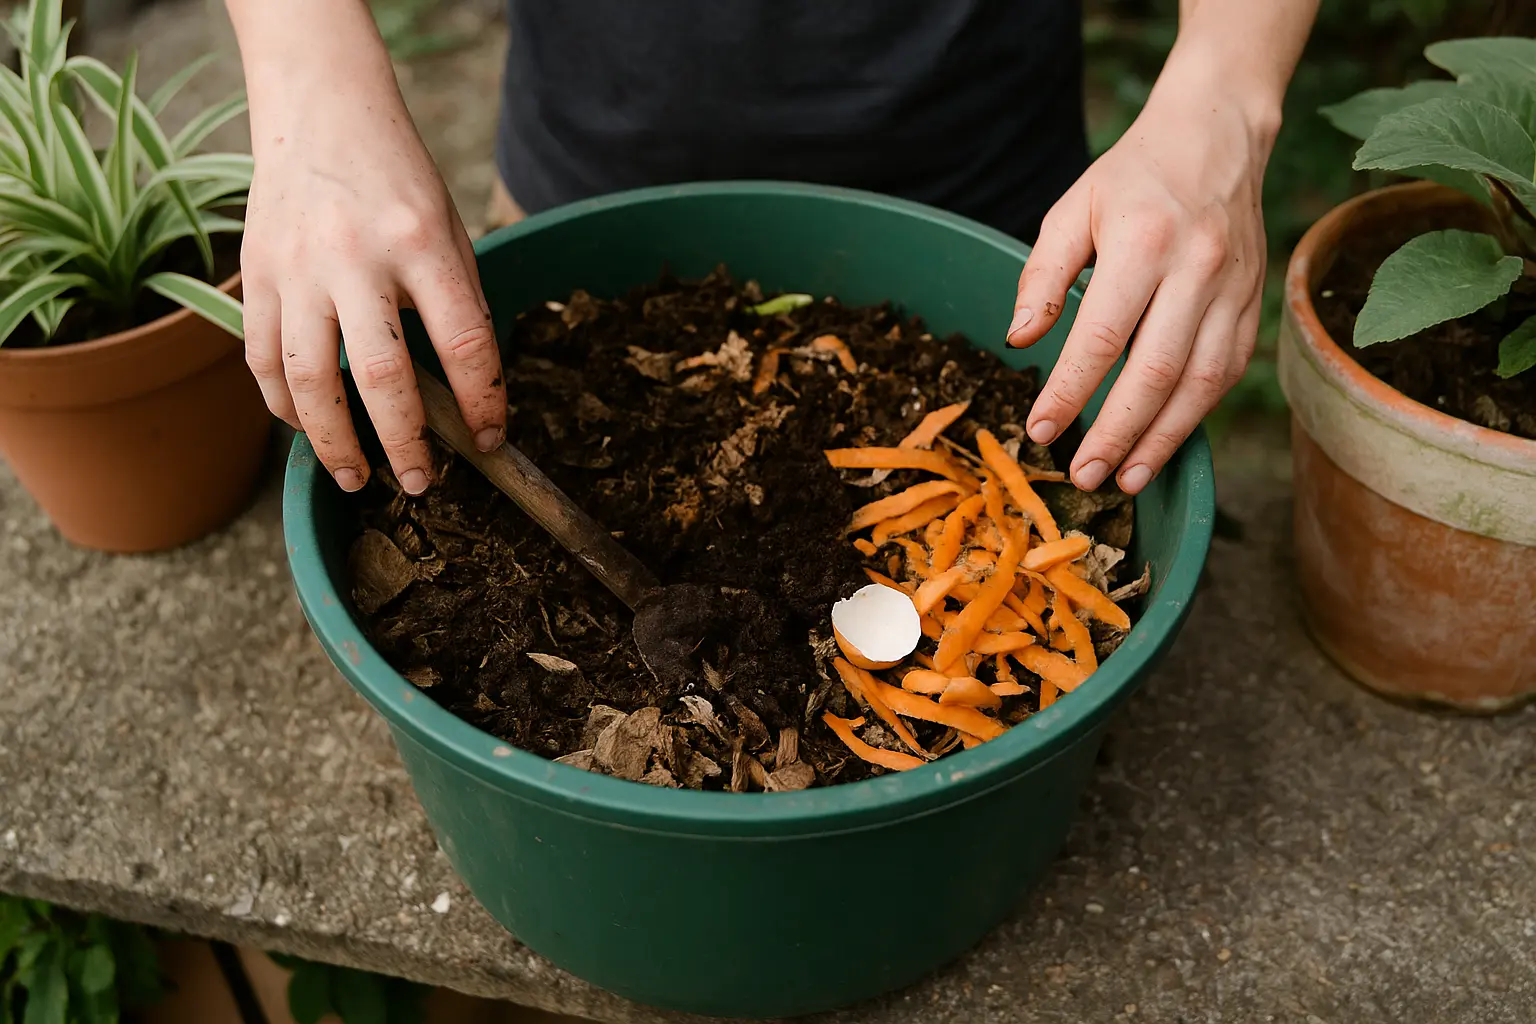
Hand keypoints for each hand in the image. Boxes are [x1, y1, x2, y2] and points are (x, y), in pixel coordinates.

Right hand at [234, 2, 504, 494]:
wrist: (321, 110)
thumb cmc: (398, 178)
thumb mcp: (450, 227)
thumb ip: (458, 303)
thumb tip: (466, 393)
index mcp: (421, 241)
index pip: (462, 341)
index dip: (480, 402)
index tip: (490, 441)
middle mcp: (354, 257)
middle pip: (379, 376)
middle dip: (404, 444)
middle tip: (423, 485)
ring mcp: (296, 268)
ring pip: (308, 380)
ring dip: (333, 443)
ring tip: (358, 478)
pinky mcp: (255, 273)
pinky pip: (262, 358)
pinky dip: (283, 405)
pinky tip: (307, 429)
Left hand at [1004, 47, 1278, 494]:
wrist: (1217, 136)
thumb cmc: (1132, 177)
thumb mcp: (1072, 210)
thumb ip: (1043, 276)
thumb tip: (1020, 338)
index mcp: (1144, 243)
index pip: (1102, 336)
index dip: (1070, 390)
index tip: (1041, 430)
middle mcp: (1196, 269)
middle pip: (1155, 371)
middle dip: (1117, 432)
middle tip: (1084, 475)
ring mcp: (1234, 289)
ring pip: (1201, 382)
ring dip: (1163, 439)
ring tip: (1127, 478)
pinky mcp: (1254, 302)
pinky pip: (1228, 370)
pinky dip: (1197, 413)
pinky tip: (1166, 442)